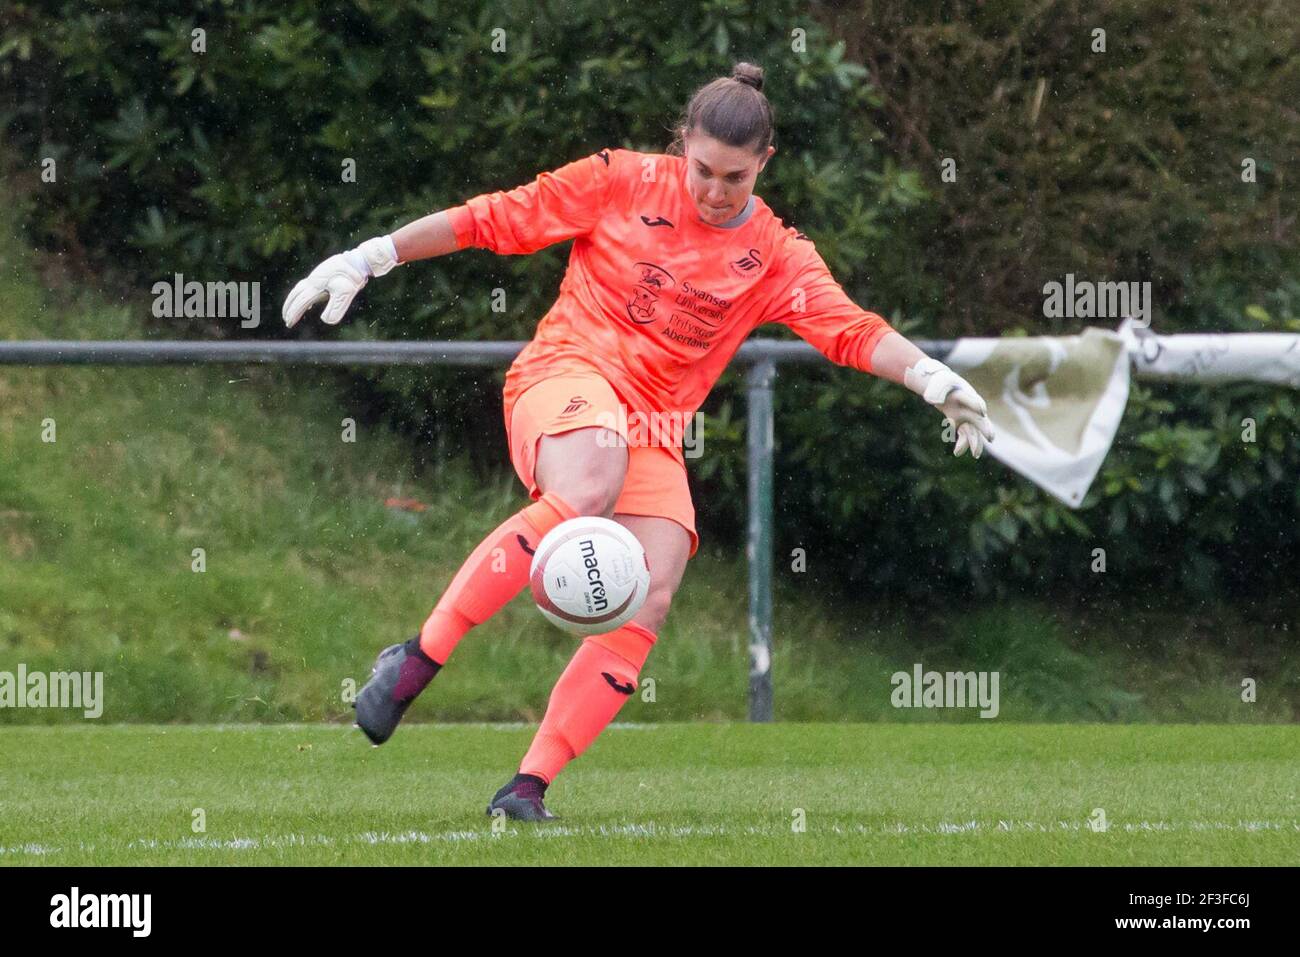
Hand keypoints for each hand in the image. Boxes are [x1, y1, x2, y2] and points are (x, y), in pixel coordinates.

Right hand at [282, 235, 400, 327]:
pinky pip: (307, 285)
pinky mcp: (322, 273)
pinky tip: (310, 301)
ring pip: (299, 288)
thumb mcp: (346, 294)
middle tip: (285, 319)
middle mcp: (313, 280)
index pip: (301, 302)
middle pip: (296, 294)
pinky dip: (303, 293)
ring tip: (291, 310)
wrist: (358, 260)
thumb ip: (336, 308)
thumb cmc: (352, 277)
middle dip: (289, 307)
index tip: (289, 323)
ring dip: (294, 299)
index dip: (294, 313)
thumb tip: (326, 321)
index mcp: (316, 285)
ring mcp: (317, 275)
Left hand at [904, 357, 995, 457]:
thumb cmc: (943, 385)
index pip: (972, 400)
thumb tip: (933, 396)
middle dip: (985, 429)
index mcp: (966, 395)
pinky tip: (957, 452)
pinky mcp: (962, 424)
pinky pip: (965, 436)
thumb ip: (937, 391)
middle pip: (979, 420)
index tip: (981, 411)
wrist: (944, 388)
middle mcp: (971, 408)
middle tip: (990, 437)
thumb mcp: (939, 385)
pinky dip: (962, 444)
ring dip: (976, 443)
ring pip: (974, 431)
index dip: (975, 405)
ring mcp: (968, 417)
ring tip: (976, 454)